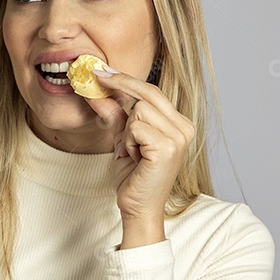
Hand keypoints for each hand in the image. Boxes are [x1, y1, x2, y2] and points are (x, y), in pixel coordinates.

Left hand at [86, 67, 194, 223]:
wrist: (138, 209)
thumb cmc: (134, 178)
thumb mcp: (123, 140)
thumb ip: (116, 115)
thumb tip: (99, 91)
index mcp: (179, 124)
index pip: (153, 91)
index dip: (126, 80)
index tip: (103, 71)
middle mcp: (184, 128)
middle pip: (148, 92)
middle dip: (120, 85)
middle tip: (95, 77)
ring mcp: (179, 137)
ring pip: (139, 110)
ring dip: (127, 131)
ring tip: (131, 152)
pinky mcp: (168, 148)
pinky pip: (136, 127)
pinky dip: (127, 142)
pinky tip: (134, 158)